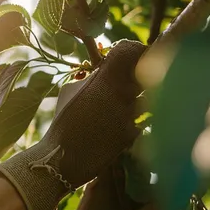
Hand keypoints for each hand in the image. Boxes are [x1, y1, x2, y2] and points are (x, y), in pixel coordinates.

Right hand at [0, 39, 146, 209]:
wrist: (61, 158)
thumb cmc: (63, 123)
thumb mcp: (71, 92)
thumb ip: (92, 77)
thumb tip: (105, 69)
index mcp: (102, 79)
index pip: (130, 51)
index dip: (136, 51)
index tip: (136, 54)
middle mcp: (119, 94)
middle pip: (146, 72)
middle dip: (145, 74)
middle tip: (139, 79)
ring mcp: (128, 115)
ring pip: (148, 98)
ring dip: (143, 100)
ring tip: (128, 107)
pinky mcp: (131, 134)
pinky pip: (142, 121)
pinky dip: (137, 122)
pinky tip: (122, 128)